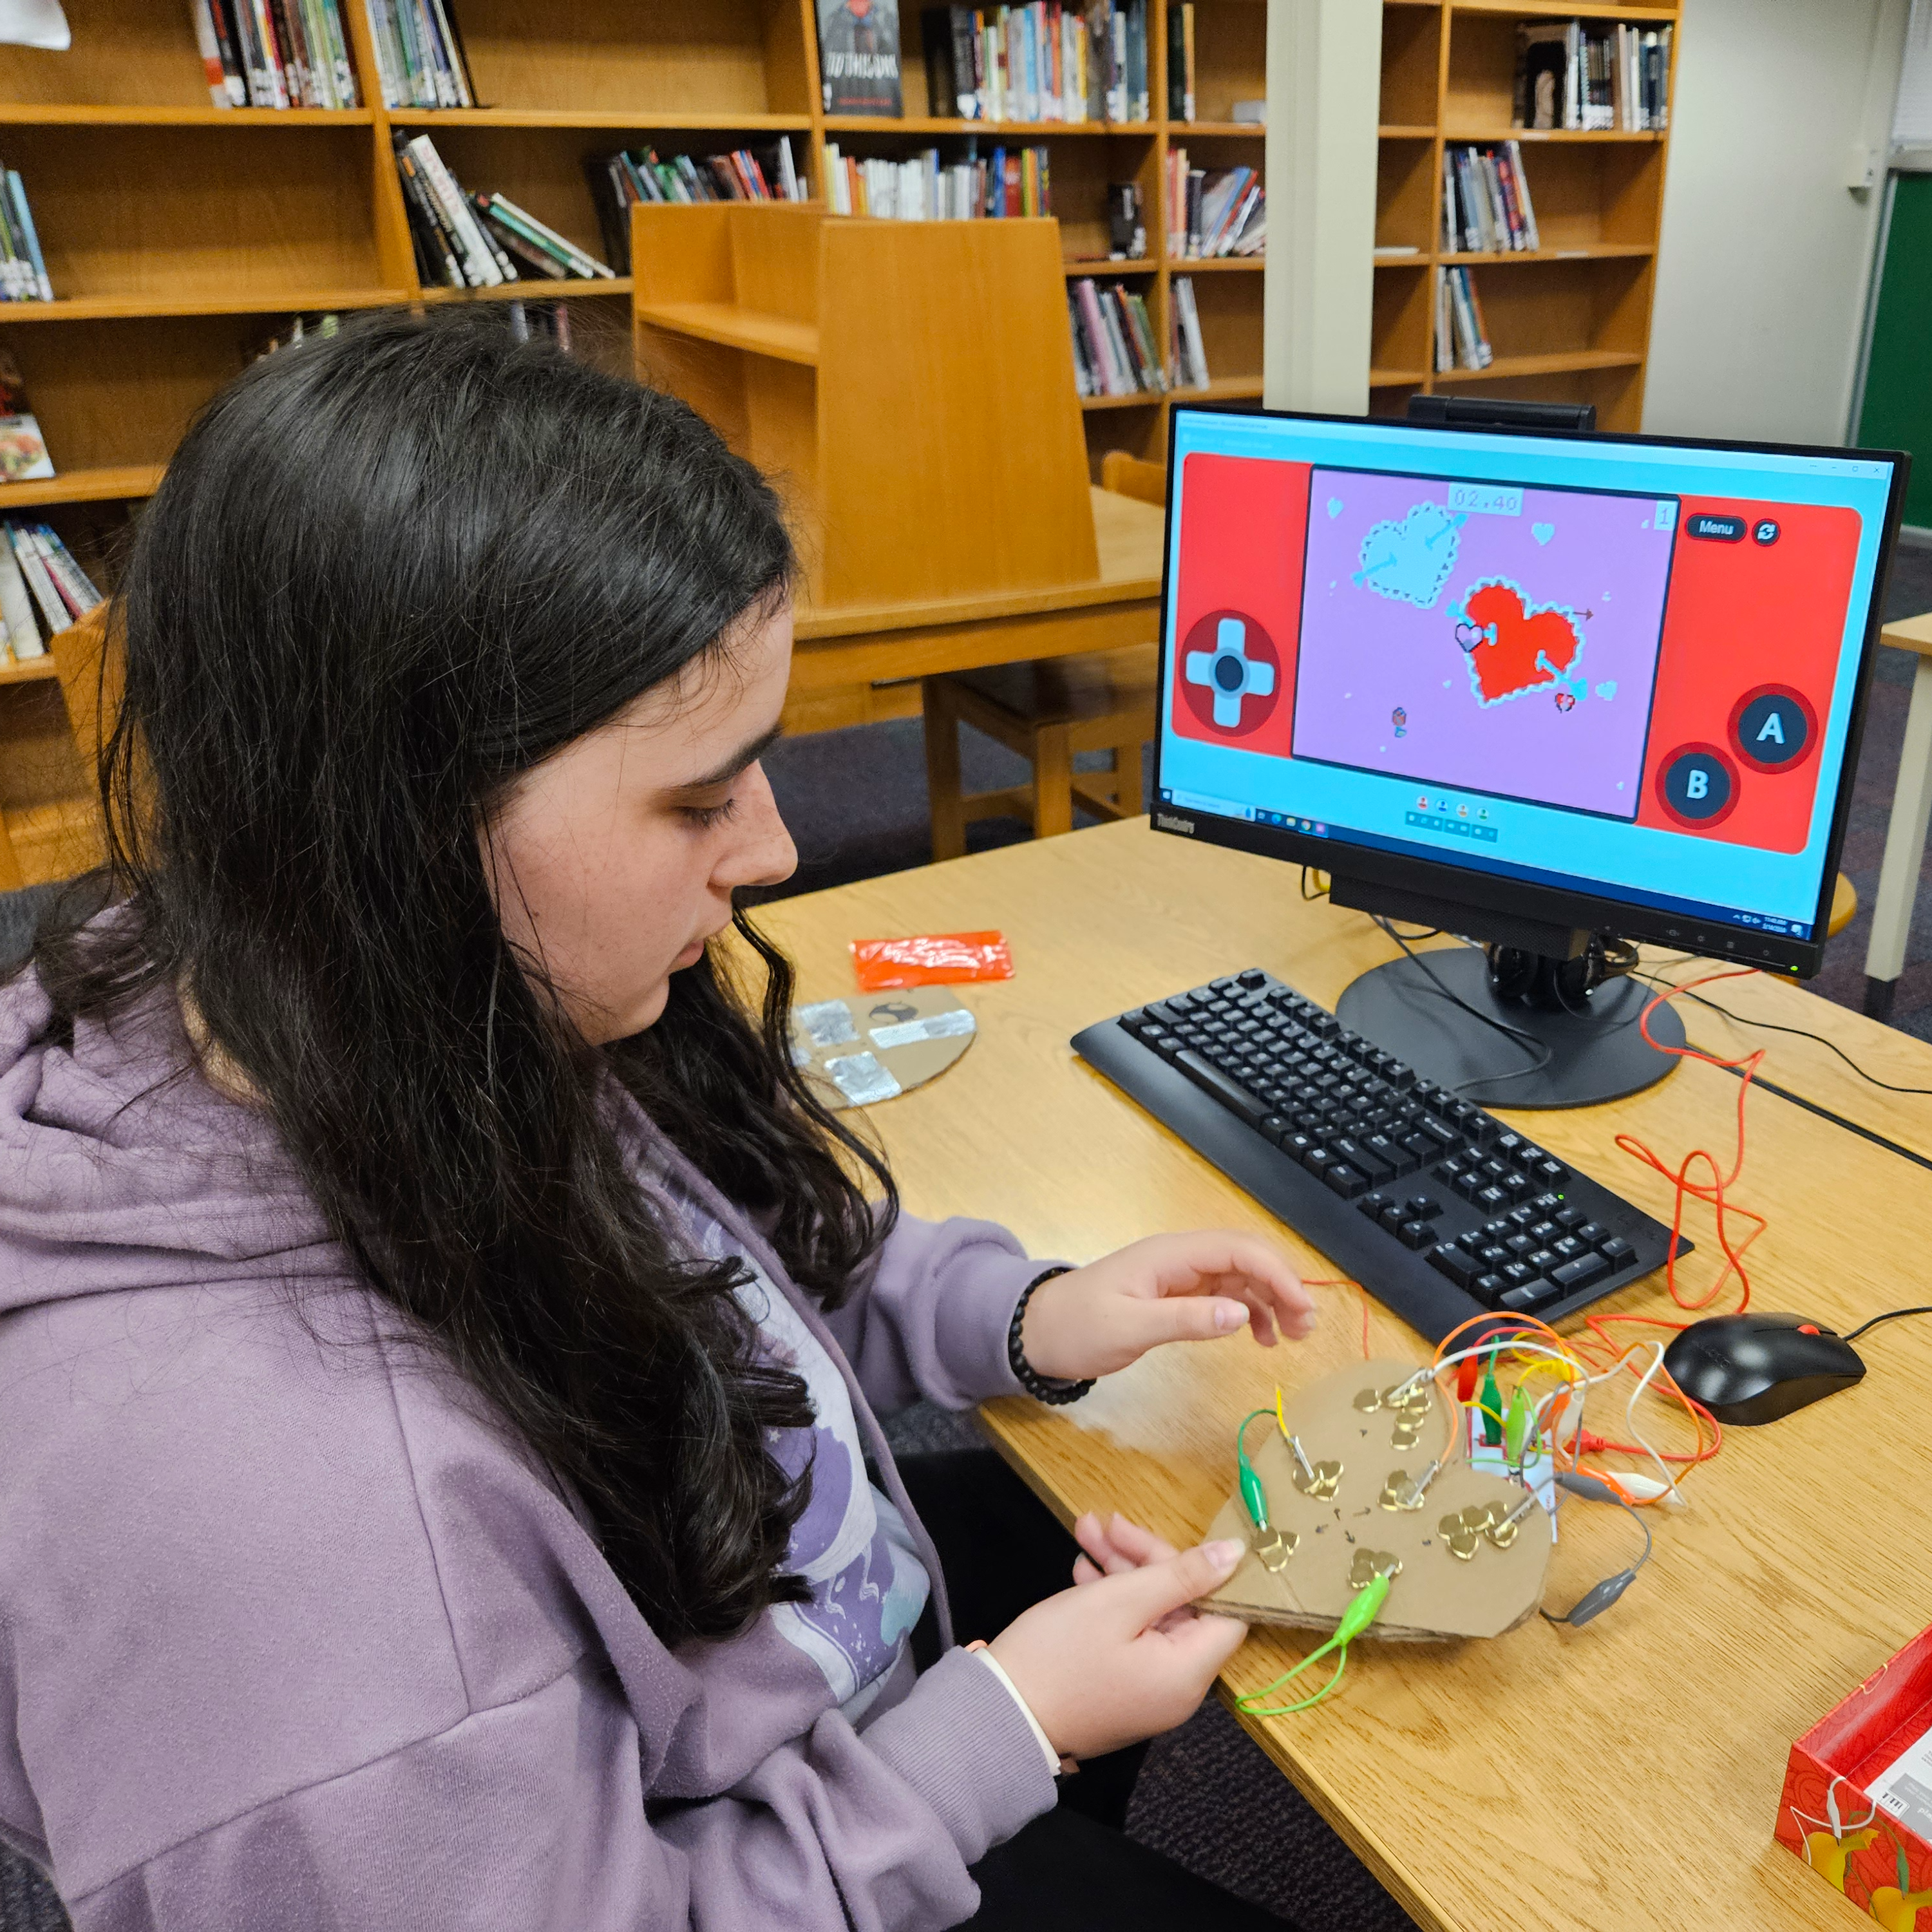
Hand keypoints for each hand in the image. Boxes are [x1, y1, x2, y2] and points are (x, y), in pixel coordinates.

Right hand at [986, 1538, 1248, 1760]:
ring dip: (1122, 1572)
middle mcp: (1179, 1688)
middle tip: (1105, 1523)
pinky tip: (1083, 1572)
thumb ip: (1181, 1575)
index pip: (1225, 1609)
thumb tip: (1237, 1554)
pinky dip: (1112, 1602)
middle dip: (1145, 1559)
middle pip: (1183, 1607)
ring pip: (1152, 1616)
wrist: (1000, 1715)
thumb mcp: (1118, 1602)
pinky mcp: (1122, 1689)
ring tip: (1084, 1534)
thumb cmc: (1059, 1655)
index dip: (1201, 1568)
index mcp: (1188, 1672)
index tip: (1164, 1534)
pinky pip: (1133, 1636)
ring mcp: (1148, 1692)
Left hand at [1020, 1231, 1314, 1382]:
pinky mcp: (1177, 1294)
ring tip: (1292, 1336)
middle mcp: (1180, 1258)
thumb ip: (1184, 1319)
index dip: (1277, 1274)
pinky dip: (1249, 1311)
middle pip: (1247, 1257)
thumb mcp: (1128, 1328)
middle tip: (1306, 1327)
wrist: (1038, 1332)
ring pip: (1241, 1275)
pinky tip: (1260, 1337)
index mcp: (1170, 1255)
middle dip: (1283, 1284)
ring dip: (1272, 1299)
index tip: (1302, 1310)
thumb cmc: (1078, 1328)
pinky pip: (1225, 1293)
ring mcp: (1180, 1275)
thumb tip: (1240, 1313)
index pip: (1238, 1249)